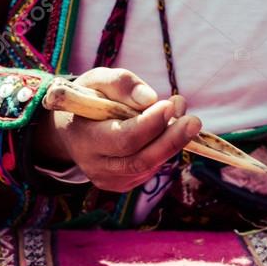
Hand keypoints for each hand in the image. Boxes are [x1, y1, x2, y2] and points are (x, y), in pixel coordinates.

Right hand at [33, 67, 201, 191]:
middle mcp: (96, 166)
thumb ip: (121, 84)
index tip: (170, 105)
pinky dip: (164, 150)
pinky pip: (151, 169)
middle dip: (171, 140)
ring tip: (182, 115)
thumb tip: (150, 98)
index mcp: (85, 138)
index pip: (123, 139)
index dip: (150, 125)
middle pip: (141, 160)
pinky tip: (169, 129)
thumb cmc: (88, 99)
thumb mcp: (97, 81)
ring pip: (150, 166)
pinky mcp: (123, 185)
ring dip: (172, 142)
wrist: (72, 129)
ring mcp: (110, 180)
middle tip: (194, 121)